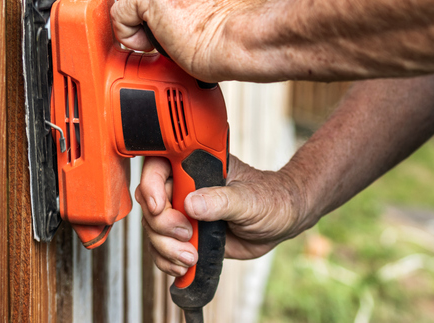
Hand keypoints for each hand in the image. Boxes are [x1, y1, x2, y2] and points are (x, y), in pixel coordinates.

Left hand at [113, 0, 263, 81]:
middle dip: (141, 0)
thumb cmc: (243, 29)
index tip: (168, 13)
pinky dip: (128, 33)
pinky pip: (120, 13)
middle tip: (158, 27)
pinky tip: (147, 45)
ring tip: (154, 37)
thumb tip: (183, 6)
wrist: (246, 40)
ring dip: (134, 16)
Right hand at [136, 154, 305, 277]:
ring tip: (190, 257)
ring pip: (154, 230)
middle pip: (151, 204)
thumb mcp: (250, 199)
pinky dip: (168, 260)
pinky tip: (185, 265)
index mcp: (198, 167)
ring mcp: (185, 213)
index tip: (160, 207)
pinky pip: (164, 248)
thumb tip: (191, 204)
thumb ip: (222, 201)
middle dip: (162, 226)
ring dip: (165, 248)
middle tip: (187, 236)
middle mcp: (186, 188)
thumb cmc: (271, 198)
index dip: (151, 186)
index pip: (159, 167)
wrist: (283, 220)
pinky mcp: (189, 235)